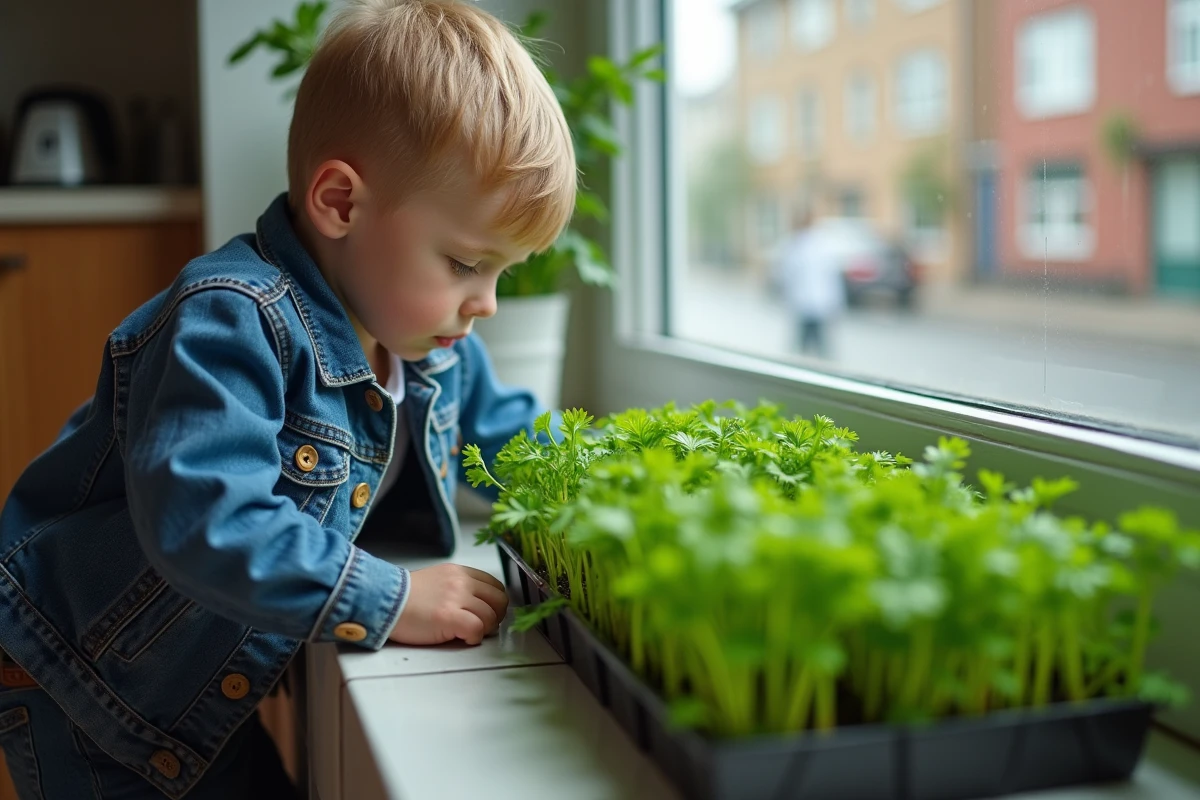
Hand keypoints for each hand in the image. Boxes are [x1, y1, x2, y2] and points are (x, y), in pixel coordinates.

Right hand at [388, 564, 508, 645]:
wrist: (383, 602)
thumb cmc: (405, 597)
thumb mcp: (437, 580)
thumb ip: (458, 587)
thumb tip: (477, 604)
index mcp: (459, 572)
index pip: (495, 585)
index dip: (495, 602)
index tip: (488, 612)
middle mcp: (461, 582)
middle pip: (499, 600)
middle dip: (495, 616)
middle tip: (483, 626)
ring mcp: (456, 599)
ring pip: (490, 616)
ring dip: (484, 629)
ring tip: (468, 633)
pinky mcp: (449, 617)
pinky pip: (477, 629)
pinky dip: (474, 638)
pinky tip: (461, 638)